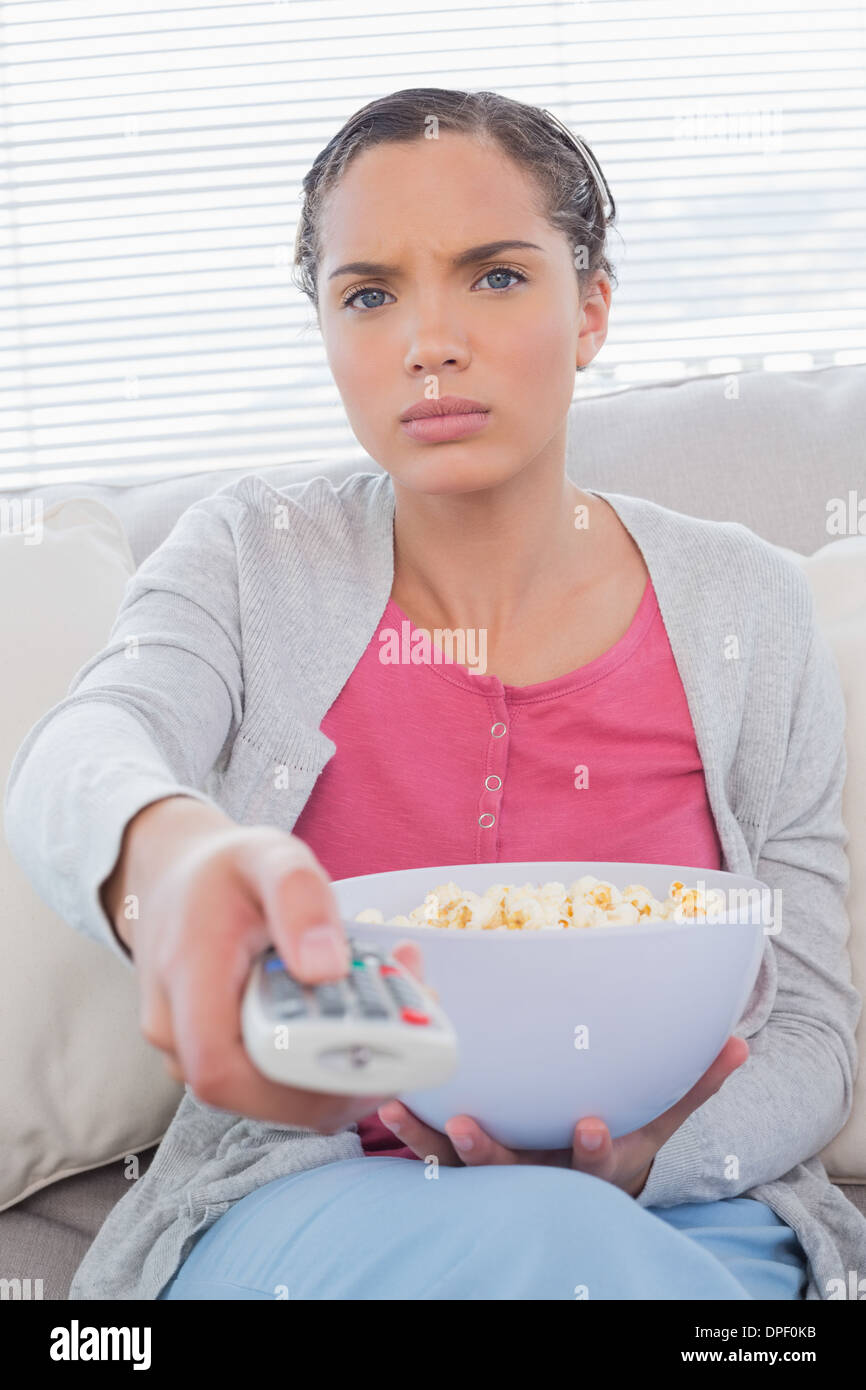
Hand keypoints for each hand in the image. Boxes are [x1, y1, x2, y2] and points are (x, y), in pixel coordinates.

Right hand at [125, 809, 395, 1130]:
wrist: (181, 881)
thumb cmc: (224, 871)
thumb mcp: (267, 856)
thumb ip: (298, 898)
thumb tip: (326, 968)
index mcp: (186, 978)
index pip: (222, 1069)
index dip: (297, 1081)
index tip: (372, 1051)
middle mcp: (180, 1033)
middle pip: (265, 1094)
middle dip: (348, 1072)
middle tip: (416, 1022)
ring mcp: (201, 1054)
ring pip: (280, 1093)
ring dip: (348, 1067)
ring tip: (407, 1007)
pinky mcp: (228, 1061)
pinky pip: (283, 1079)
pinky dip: (334, 1058)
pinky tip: (375, 1016)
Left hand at [382, 941, 749, 1197]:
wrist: (585, 1185)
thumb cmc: (625, 1133)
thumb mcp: (663, 1117)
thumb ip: (696, 1083)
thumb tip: (739, 1042)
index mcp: (592, 1163)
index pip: (596, 1162)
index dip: (594, 1147)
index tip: (591, 1125)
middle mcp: (541, 1173)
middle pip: (516, 1172)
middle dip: (493, 1152)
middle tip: (472, 1128)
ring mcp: (501, 1171)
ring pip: (461, 1165)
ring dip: (431, 1138)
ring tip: (399, 1107)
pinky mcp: (464, 1160)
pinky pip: (431, 1149)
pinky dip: (410, 1128)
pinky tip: (384, 1100)